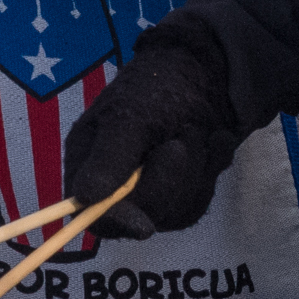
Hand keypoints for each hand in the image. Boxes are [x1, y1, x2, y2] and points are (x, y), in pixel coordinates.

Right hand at [58, 21, 243, 239]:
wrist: (207, 72)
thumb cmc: (157, 86)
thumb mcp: (130, 116)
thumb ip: (110, 159)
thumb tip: (85, 198)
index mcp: (89, 163)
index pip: (92, 213)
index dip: (116, 223)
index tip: (144, 226)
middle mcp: (116, 184)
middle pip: (140, 216)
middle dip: (168, 180)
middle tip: (180, 142)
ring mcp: (151, 192)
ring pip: (175, 211)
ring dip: (195, 169)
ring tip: (194, 130)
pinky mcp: (181, 194)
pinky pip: (198, 201)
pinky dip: (211, 169)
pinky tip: (213, 140)